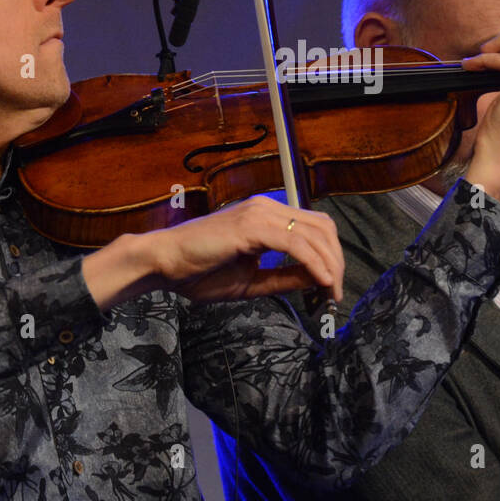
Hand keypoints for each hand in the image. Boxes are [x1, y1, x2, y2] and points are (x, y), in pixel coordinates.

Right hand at [83, 196, 343, 307]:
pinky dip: (314, 263)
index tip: (333, 287)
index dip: (331, 256)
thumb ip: (285, 277)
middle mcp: (267, 207)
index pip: (315, 228)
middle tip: (335, 292)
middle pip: (322, 227)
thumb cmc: (199, 272)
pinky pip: (295, 243)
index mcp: (267, 216)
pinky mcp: (251, 226)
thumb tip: (320, 280)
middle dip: (336, 261)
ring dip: (329, 265)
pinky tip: (321, 282)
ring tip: (331, 292)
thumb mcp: (252, 280)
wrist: (163, 263)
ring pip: (313, 234)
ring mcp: (259, 213)